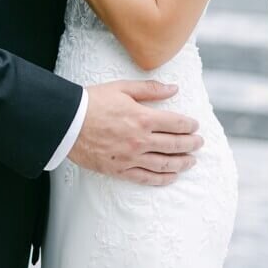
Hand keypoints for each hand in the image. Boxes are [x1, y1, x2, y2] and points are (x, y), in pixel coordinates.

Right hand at [69, 81, 203, 185]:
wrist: (68, 123)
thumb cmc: (93, 101)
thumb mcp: (122, 88)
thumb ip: (150, 89)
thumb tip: (174, 88)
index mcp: (142, 118)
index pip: (175, 123)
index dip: (189, 125)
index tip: (195, 125)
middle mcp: (140, 140)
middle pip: (174, 144)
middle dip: (190, 144)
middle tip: (199, 143)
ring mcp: (131, 157)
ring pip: (164, 164)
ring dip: (181, 162)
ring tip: (192, 161)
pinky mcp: (120, 170)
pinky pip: (146, 178)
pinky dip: (162, 179)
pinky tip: (171, 177)